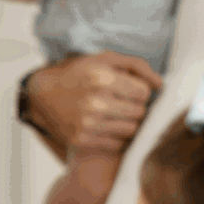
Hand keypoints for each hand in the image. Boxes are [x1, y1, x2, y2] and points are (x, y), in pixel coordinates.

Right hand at [29, 51, 163, 151]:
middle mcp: (95, 103)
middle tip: (124, 104)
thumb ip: (136, 66)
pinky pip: (116, 144)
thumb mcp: (103, 59)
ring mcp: (87, 125)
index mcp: (102, 79)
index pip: (144, 93)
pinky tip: (107, 126)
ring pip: (131, 130)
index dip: (139, 91)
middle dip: (135, 107)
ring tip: (117, 115)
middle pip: (140, 113)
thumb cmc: (77, 74)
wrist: (42, 95)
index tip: (129, 91)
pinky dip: (116, 137)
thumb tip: (160, 85)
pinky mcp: (82, 140)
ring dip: (128, 123)